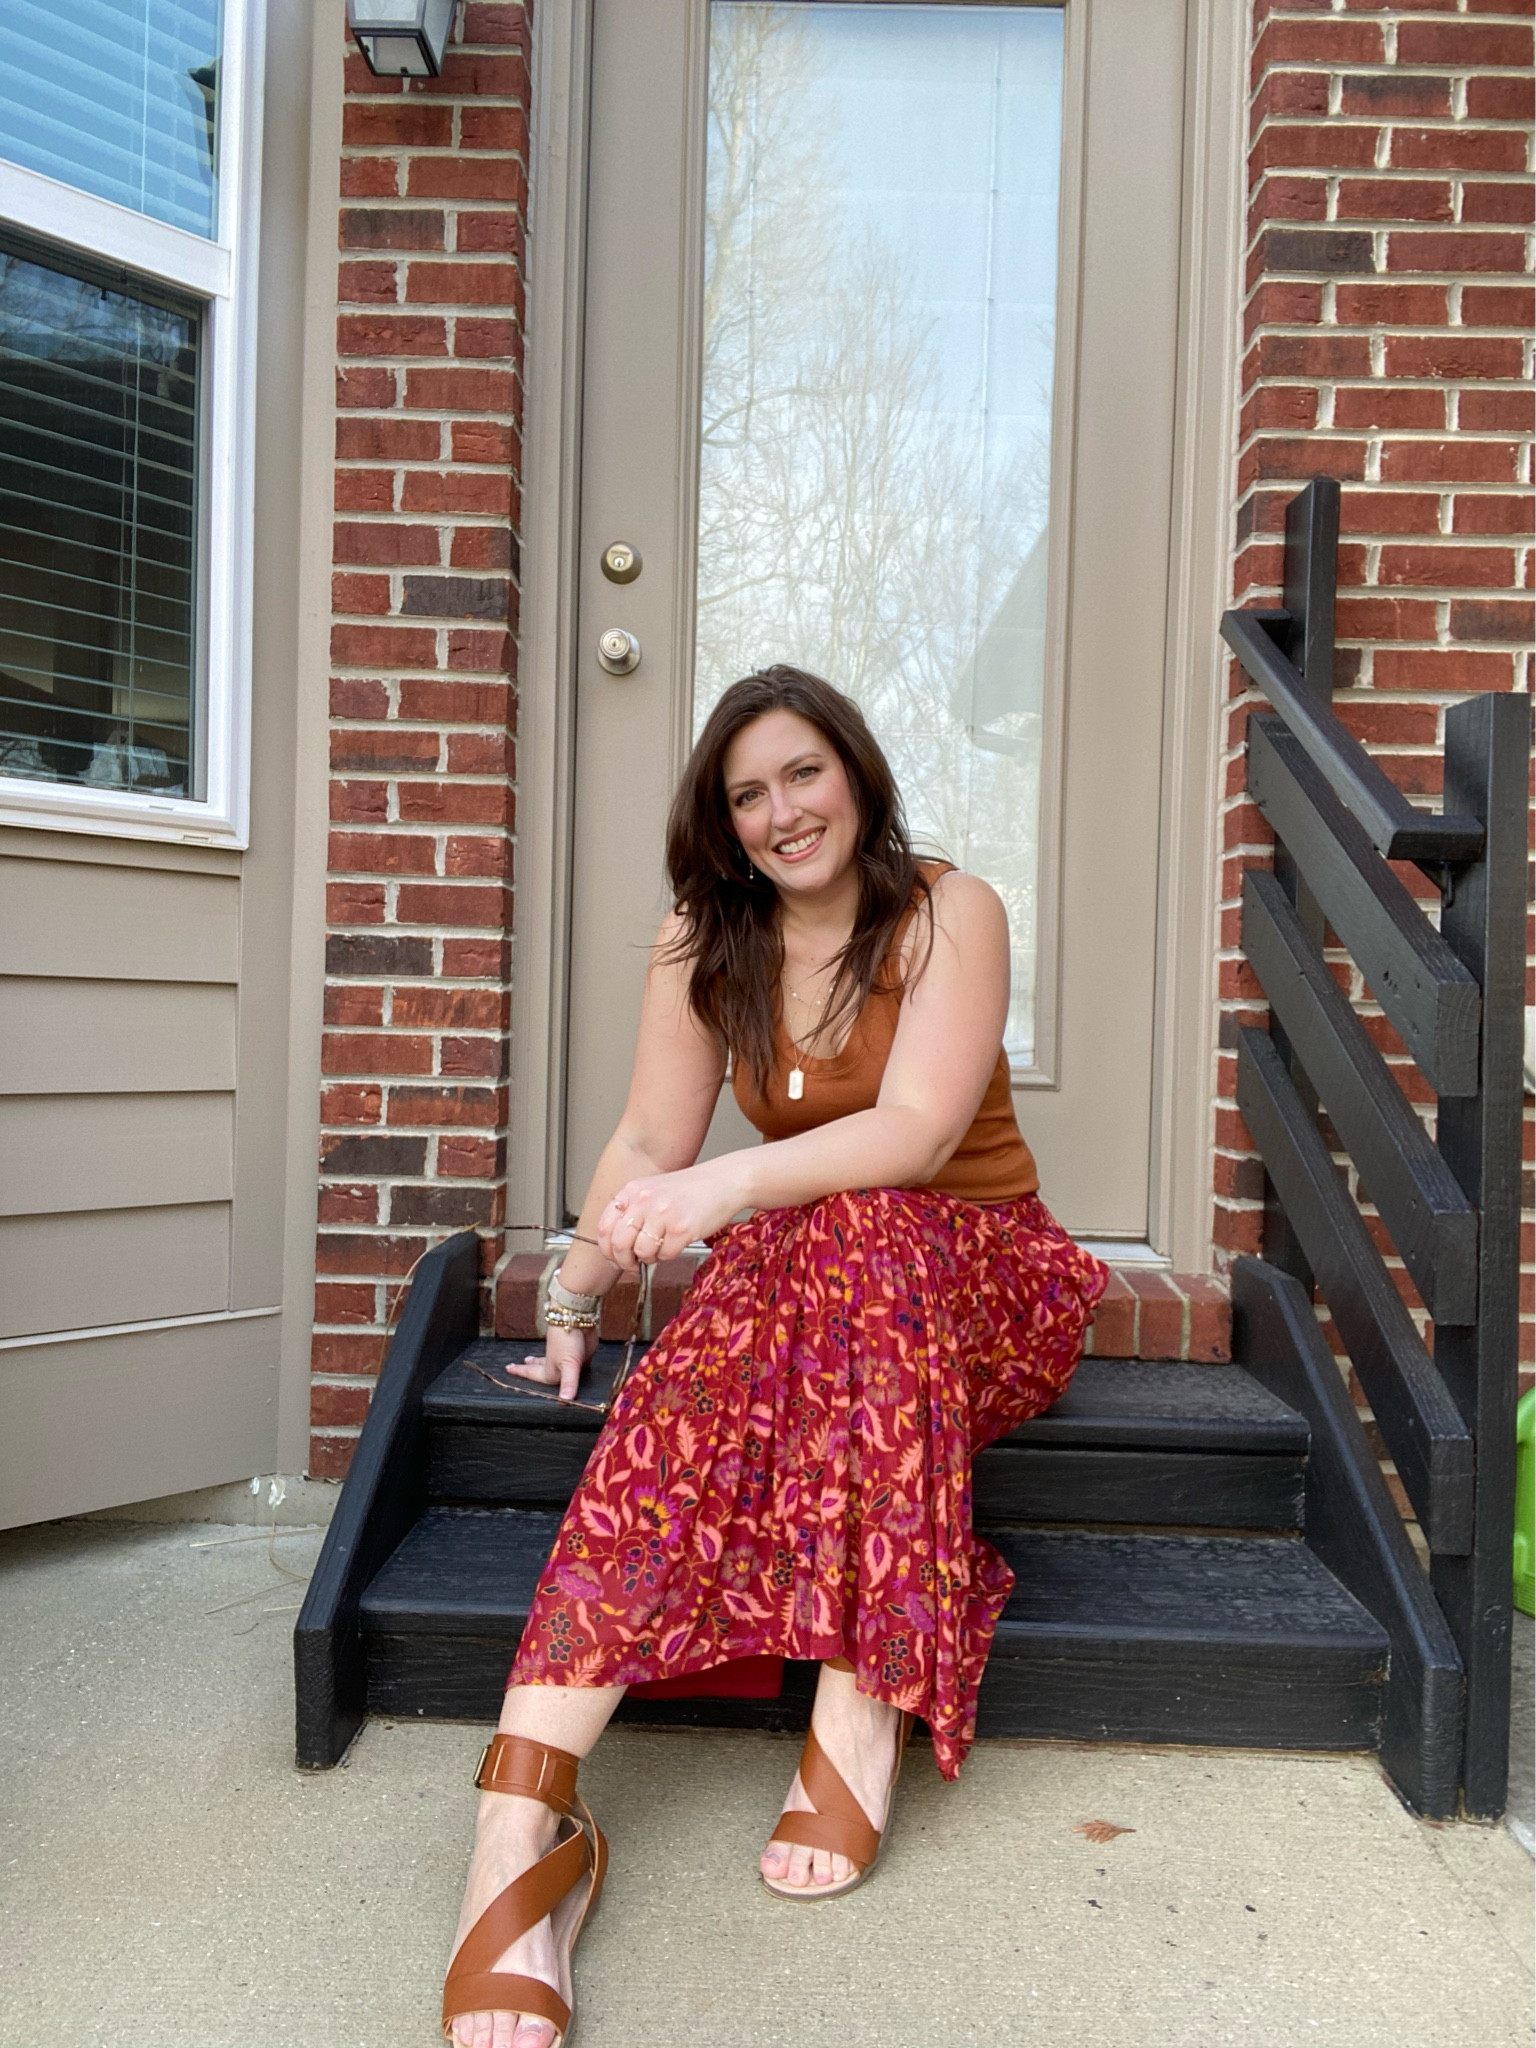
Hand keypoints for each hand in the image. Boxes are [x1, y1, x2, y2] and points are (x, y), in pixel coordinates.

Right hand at [503, 1322, 597, 1402]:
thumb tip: (565, 1401)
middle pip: (540, 1367)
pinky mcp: (581, 1353)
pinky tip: (574, 1366)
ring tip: (537, 1361)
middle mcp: (556, 1364)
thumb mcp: (568, 1365)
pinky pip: (574, 1363)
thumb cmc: (567, 1340)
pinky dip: (571, 1365)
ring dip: (546, 1363)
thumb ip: (568, 1383)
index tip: (507, 1368)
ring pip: (555, 1364)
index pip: (532, 1374)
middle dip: (530, 1367)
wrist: (577, 1319)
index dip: (521, 1373)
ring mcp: (567, 1358)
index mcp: (550, 1370)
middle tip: (522, 1362)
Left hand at [598, 1158, 743, 1269]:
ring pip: (642, 1252)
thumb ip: (633, 1212)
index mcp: (633, 1191)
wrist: (724, 1181)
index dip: (607, 1249)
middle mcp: (644, 1201)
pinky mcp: (682, 1228)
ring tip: (662, 1247)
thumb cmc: (691, 1190)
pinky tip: (677, 1242)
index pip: (604, 1227)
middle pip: (618, 1244)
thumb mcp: (654, 1191)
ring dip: (650, 1258)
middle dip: (624, 1261)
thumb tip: (616, 1246)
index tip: (614, 1258)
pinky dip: (669, 1255)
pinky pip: (665, 1255)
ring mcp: (662, 1214)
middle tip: (634, 1265)